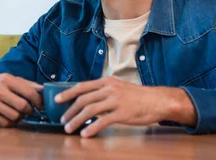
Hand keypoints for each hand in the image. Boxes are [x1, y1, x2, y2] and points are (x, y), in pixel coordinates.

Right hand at [0, 74, 42, 126]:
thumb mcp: (11, 79)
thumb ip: (28, 84)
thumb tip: (44, 90)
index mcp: (6, 79)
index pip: (28, 91)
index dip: (38, 101)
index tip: (41, 105)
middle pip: (22, 106)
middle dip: (29, 110)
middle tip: (29, 110)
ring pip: (15, 116)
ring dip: (20, 117)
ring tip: (18, 112)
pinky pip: (5, 124)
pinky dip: (11, 122)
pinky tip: (9, 116)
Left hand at [57, 77, 195, 137]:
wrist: (157, 101)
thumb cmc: (137, 96)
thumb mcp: (118, 88)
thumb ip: (103, 92)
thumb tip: (87, 100)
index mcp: (106, 82)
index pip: (82, 86)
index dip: (68, 93)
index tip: (57, 100)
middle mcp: (109, 89)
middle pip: (83, 99)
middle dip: (70, 111)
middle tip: (63, 120)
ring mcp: (116, 101)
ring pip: (89, 110)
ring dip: (76, 120)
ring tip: (69, 129)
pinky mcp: (122, 113)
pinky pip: (102, 121)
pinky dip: (91, 128)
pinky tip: (85, 134)